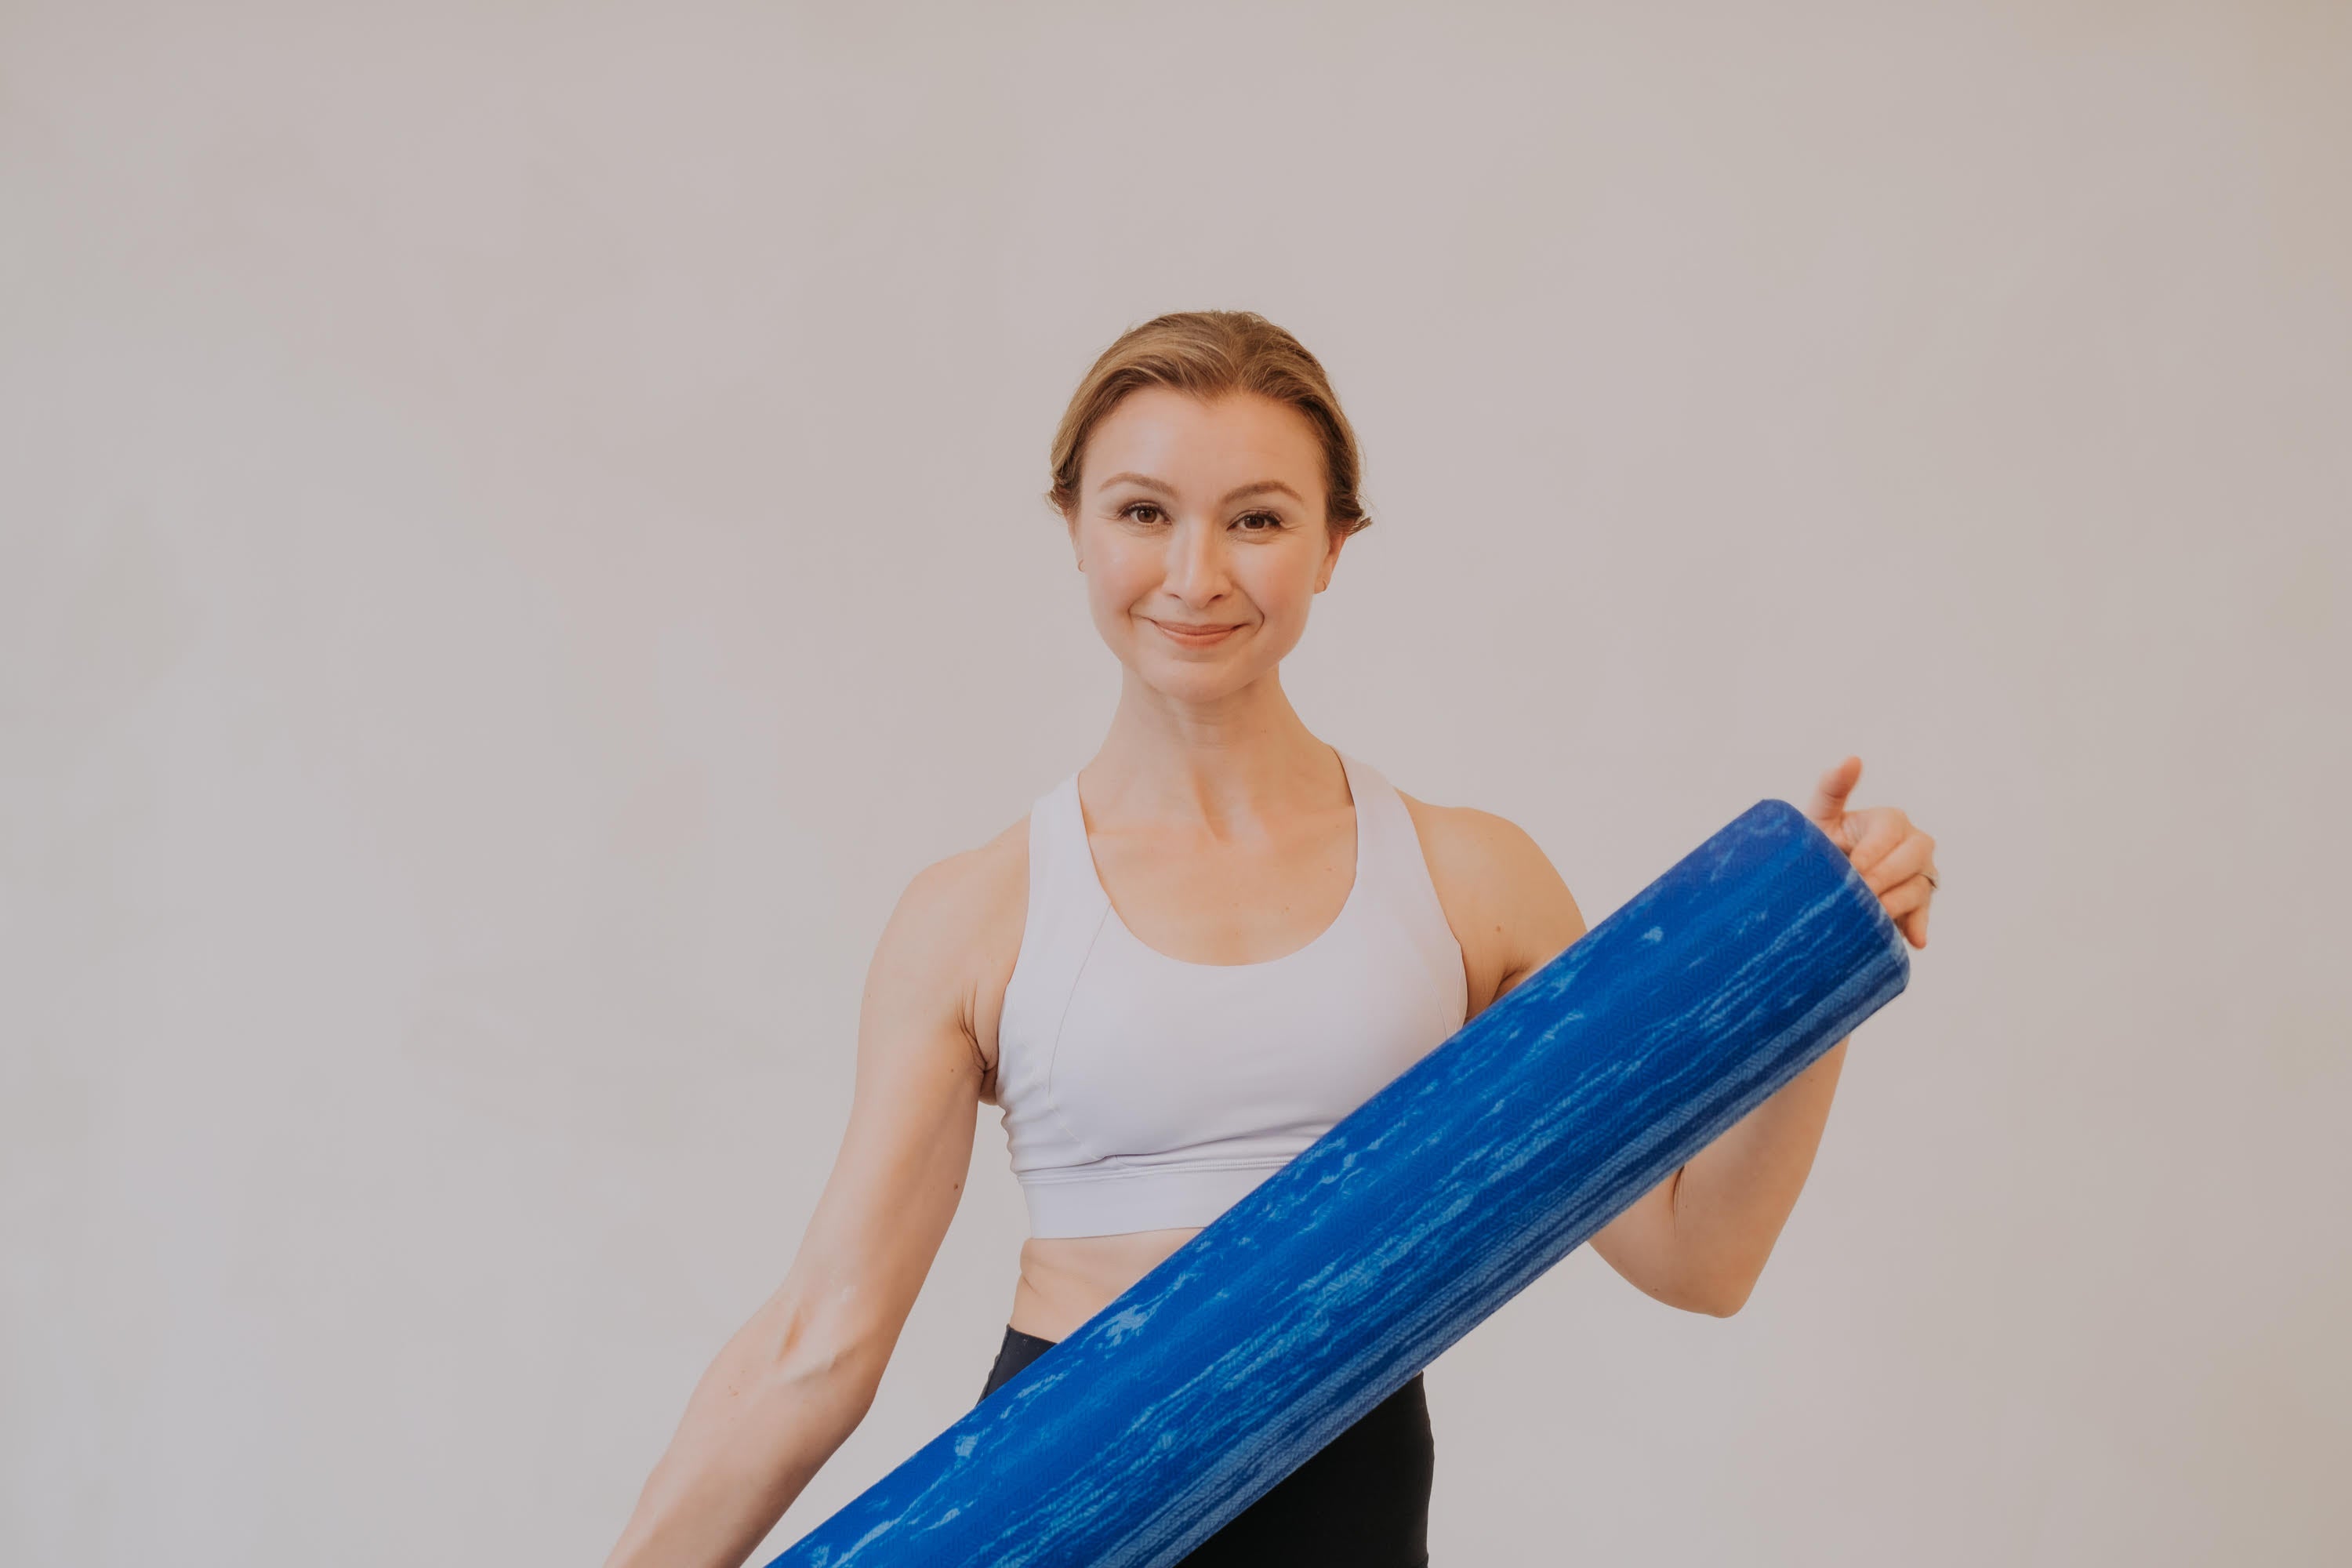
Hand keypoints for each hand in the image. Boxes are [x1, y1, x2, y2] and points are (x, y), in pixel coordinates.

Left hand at [1805, 756, 1935, 949]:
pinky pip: (1924, 913)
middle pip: (1916, 854)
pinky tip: (1913, 938)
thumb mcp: (1819, 817)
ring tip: (1874, 913)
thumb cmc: (1819, 846)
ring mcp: (1917, 874)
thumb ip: (1833, 788)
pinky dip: (1917, 925)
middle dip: (1887, 874)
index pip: (1892, 829)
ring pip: (1921, 885)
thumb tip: (1852, 758)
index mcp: (1888, 821)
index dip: (1875, 848)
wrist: (1815, 885)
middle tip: (1862, 890)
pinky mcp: (1917, 904)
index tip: (1854, 866)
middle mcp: (1910, 844)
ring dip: (1897, 901)